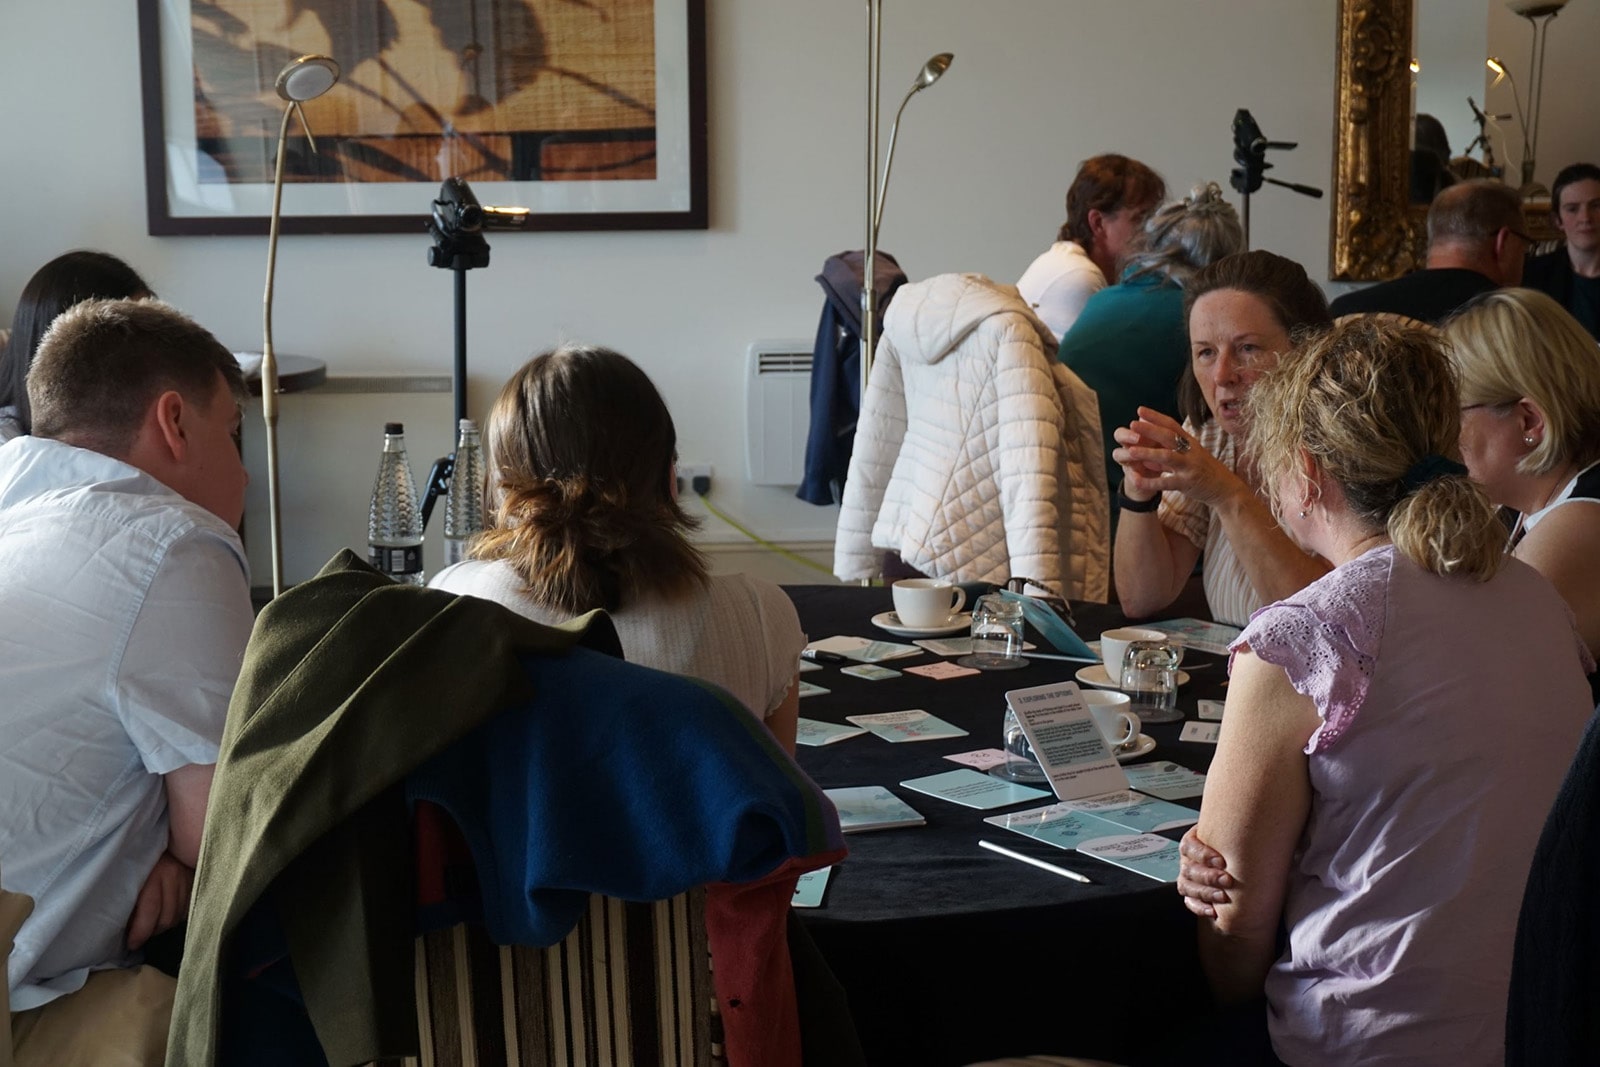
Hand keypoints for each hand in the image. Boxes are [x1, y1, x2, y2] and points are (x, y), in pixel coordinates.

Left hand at [126, 851, 193, 950]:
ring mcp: (188, 879)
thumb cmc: (144, 854)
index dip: (140, 932)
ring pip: (178, 916)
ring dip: (164, 926)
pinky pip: (188, 909)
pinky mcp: (197, 881)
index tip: (132, 944)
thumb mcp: (133, 872)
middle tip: (140, 936)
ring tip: (152, 926)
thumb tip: (125, 923)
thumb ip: (130, 896)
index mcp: (155, 874)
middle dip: (152, 932)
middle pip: (166, 918)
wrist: (171, 832)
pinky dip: (177, 917)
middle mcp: (175, 877)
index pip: (150, 910)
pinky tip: (168, 916)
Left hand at [1113, 408, 1242, 509]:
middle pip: (1169, 436)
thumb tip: (1148, 443)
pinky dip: (1150, 482)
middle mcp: (1191, 451)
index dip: (1156, 417)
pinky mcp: (1188, 483)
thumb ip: (1170, 450)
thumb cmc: (1204, 471)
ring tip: (1130, 451)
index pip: (1172, 425)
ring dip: (1148, 453)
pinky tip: (1135, 480)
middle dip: (1150, 430)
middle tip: (1132, 424)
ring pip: (1167, 457)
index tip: (1139, 410)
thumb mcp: (1190, 455)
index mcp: (1190, 442)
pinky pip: (1166, 482)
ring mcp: (1190, 467)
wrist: (1226, 489)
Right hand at [1176, 826, 1233, 918]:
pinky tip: (1214, 911)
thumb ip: (1237, 833)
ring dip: (1205, 893)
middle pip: (1189, 869)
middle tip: (1227, 880)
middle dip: (1208, 877)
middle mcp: (1187, 860)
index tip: (1222, 861)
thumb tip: (1255, 832)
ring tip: (1223, 897)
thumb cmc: (1233, 842)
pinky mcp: (1191, 894)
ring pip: (1187, 886)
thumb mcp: (1231, 833)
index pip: (1189, 846)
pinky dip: (1200, 907)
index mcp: (1193, 842)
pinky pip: (1190, 902)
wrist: (1232, 856)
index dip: (1203, 854)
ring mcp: (1188, 878)